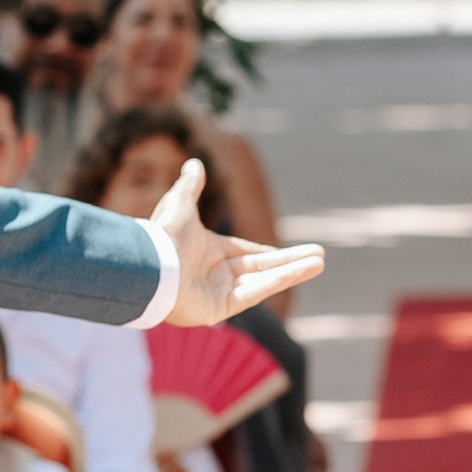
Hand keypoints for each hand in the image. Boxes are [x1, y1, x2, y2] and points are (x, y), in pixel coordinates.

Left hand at [149, 158, 323, 325]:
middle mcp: (216, 274)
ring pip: (264, 280)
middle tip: (320, 257)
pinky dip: (280, 280)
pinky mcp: (222, 308)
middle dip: (291, 262)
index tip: (291, 253)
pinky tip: (304, 269)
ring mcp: (220, 293)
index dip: (270, 254)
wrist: (150, 266)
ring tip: (320, 263)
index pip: (246, 253)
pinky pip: (257, 293)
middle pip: (262, 268)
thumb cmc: (164, 236)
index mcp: (209, 252)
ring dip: (293, 271)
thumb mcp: (180, 203)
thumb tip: (194, 163)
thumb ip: (190, 186)